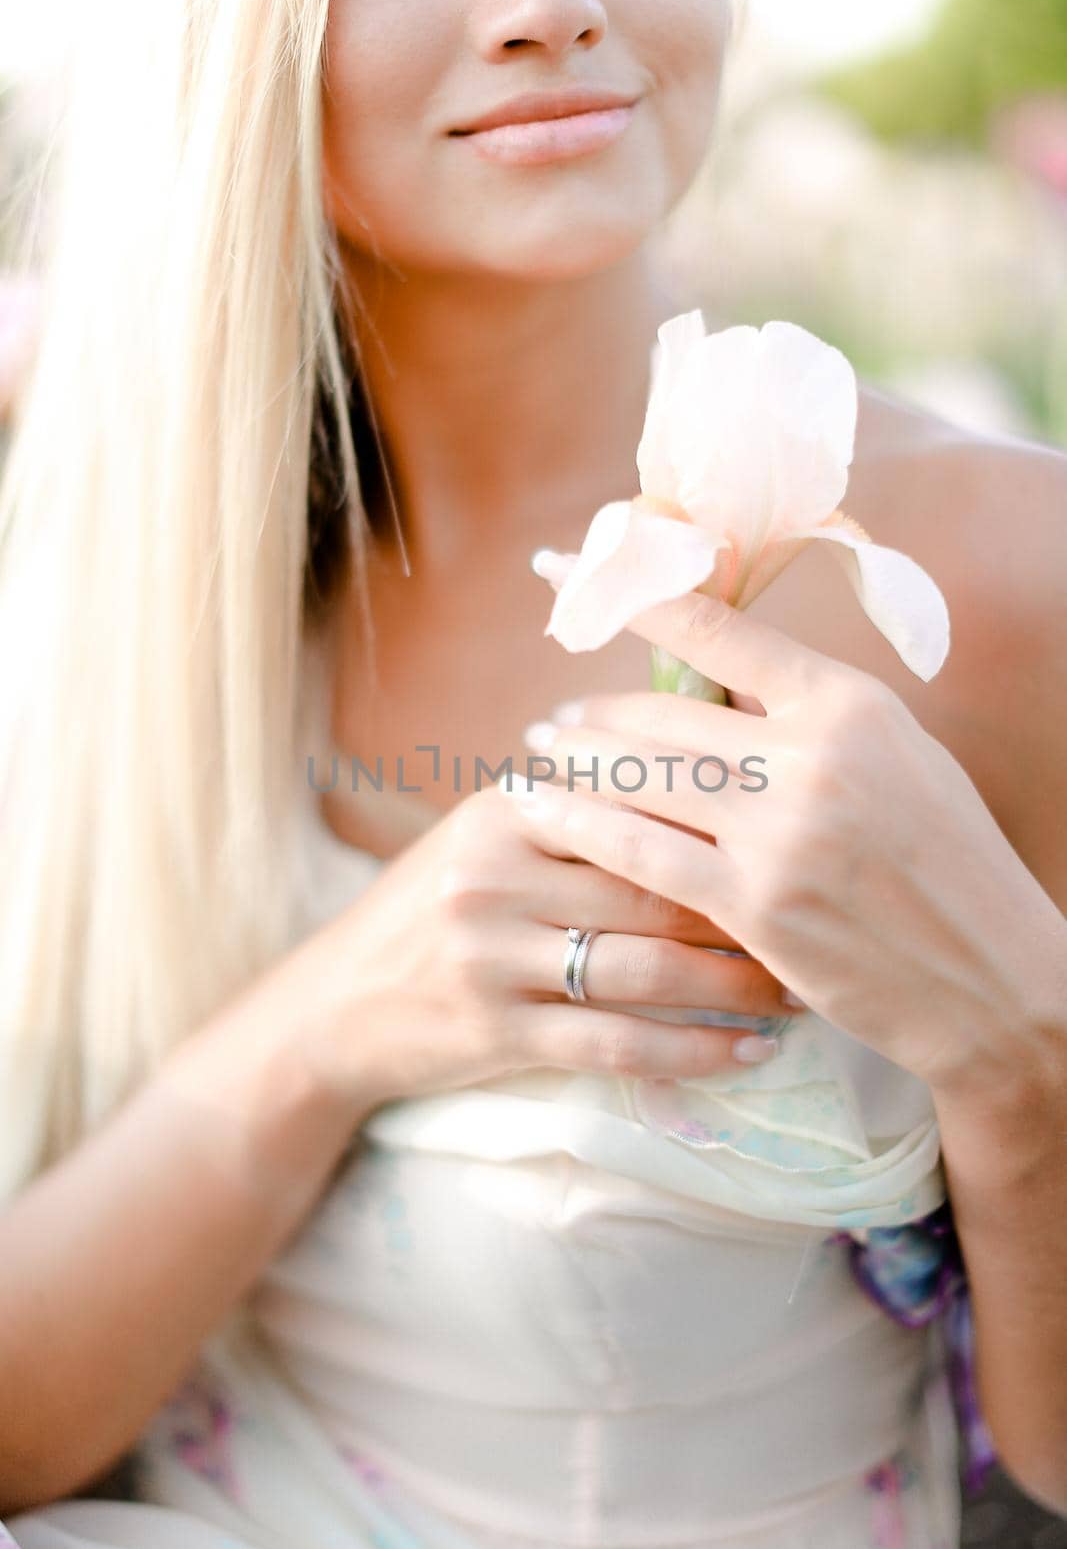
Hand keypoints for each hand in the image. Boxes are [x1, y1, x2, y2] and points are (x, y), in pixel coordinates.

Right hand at [289, 782, 799, 1121]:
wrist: (337, 1003)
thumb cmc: (433, 910)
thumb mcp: (486, 836)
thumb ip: (576, 812)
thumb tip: (702, 778)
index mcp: (505, 811)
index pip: (636, 809)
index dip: (725, 830)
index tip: (798, 842)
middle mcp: (496, 875)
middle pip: (653, 889)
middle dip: (747, 911)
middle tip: (821, 921)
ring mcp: (493, 957)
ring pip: (644, 969)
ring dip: (734, 986)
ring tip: (797, 992)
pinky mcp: (496, 1032)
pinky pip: (615, 1044)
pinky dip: (691, 1052)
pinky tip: (746, 1054)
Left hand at [514, 589, 1064, 1097]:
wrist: (990, 976)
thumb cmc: (944, 861)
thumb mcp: (896, 759)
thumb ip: (806, 719)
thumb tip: (714, 685)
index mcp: (848, 703)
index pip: (716, 629)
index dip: (631, 594)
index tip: (565, 571)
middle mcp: (811, 755)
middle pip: (664, 714)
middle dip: (595, 716)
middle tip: (552, 720)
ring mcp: (781, 832)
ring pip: (642, 777)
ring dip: (576, 763)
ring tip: (536, 755)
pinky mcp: (756, 904)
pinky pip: (642, 853)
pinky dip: (579, 827)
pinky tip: (538, 812)